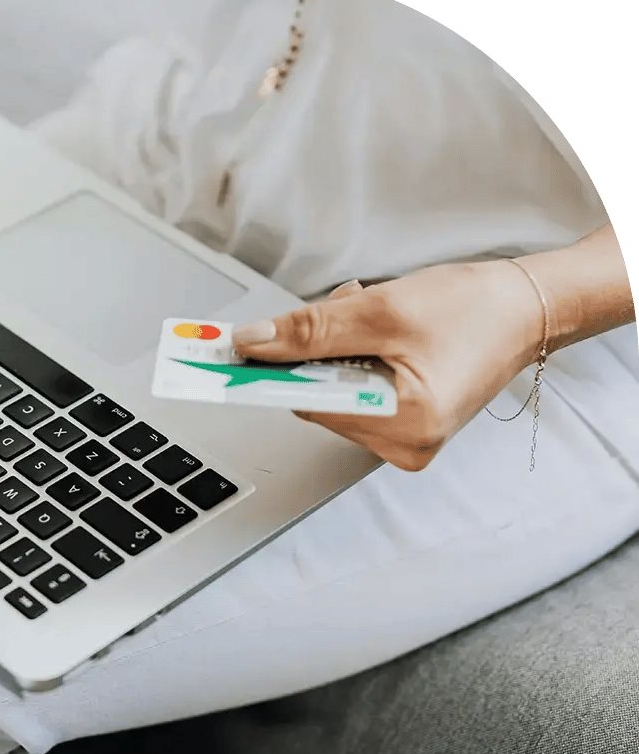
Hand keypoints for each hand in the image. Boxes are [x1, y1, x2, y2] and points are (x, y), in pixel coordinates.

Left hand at [233, 261, 545, 470]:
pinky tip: (381, 335)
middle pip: (317, 399)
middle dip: (318, 351)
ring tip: (377, 319)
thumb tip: (254, 344)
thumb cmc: (474, 308)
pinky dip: (353, 360)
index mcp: (406, 424)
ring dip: (336, 350)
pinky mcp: (404, 427)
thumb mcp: (383, 309)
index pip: (309, 403)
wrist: (526, 309)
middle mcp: (404, 445)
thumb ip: (311, 330)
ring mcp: (404, 440)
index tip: (227, 361)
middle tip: (347, 310)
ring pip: (331, 394)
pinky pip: (352, 394)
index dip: (269, 373)